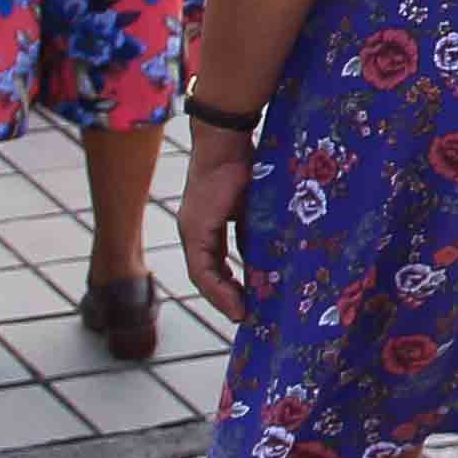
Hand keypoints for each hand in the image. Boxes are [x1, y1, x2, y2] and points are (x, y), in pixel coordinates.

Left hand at [177, 126, 256, 318]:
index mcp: (205, 226)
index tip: (246, 304)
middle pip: (205, 276)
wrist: (227, 141)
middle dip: (226, 298)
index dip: (228, 286)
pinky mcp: (196, 228)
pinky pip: (203, 268)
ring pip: (202, 275)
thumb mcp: (252, 207)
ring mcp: (192, 230)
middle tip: (246, 315)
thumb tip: (265, 258)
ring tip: (242, 313)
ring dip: (222, 297)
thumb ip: (252, 231)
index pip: (213, 265)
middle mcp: (193, 231)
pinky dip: (219, 286)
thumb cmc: (244, 166)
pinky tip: (236, 299)